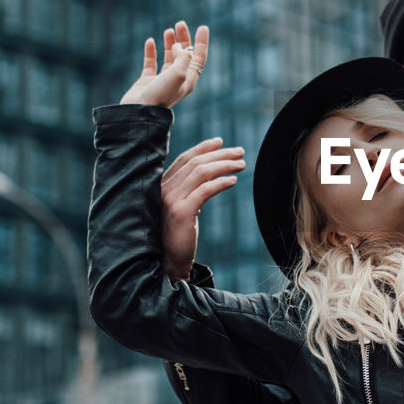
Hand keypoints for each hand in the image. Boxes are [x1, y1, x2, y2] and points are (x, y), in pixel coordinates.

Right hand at [120, 21, 208, 106]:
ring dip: (170, 43)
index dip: (202, 43)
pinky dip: (151, 52)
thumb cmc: (161, 95)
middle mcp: (177, 79)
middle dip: (184, 39)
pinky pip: (151, 63)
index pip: (199, 58)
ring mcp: (162, 80)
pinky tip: (150, 41)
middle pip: (184, 55)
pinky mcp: (147, 81)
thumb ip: (182, 58)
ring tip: (169, 31)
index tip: (203, 27)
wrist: (139, 112)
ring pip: (169, 57)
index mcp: (188, 80)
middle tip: (180, 24)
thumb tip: (178, 47)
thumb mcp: (178, 74)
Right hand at [161, 138, 246, 279]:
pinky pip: (205, 190)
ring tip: (241, 165)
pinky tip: (233, 181)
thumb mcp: (182, 206)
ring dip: (224, 165)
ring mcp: (171, 200)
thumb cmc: (178, 234)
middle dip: (220, 154)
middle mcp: (164, 189)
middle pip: (196, 163)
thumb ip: (188, 189)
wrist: (168, 261)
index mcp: (162, 185)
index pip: (184, 159)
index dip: (203, 148)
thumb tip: (208, 171)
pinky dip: (221, 182)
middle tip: (240, 152)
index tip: (220, 141)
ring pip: (201, 173)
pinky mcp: (181, 212)